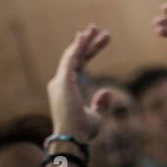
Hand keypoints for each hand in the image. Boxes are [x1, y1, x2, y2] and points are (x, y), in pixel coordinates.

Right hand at [46, 25, 112, 143]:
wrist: (74, 139)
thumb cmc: (83, 131)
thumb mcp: (96, 115)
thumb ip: (100, 103)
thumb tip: (106, 90)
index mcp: (68, 90)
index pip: (80, 64)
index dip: (89, 50)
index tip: (101, 39)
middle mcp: (61, 83)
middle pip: (76, 57)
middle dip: (87, 42)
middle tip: (98, 28)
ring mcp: (60, 82)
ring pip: (73, 55)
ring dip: (84, 41)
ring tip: (95, 28)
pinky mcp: (63, 81)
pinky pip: (70, 59)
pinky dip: (77, 47)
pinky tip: (84, 36)